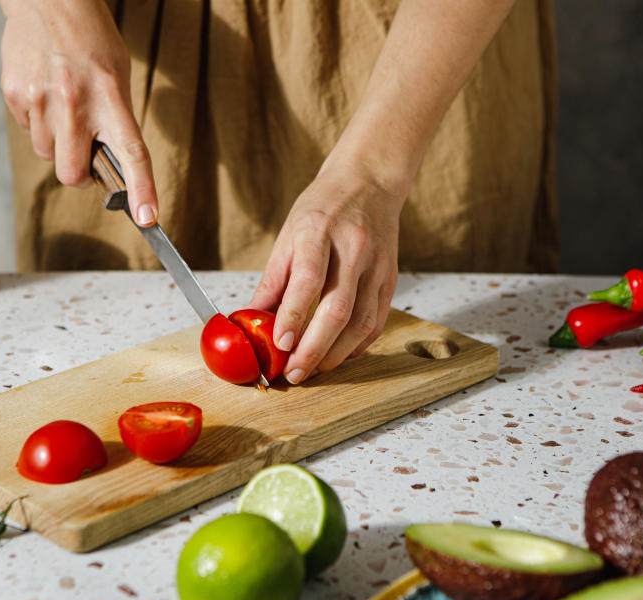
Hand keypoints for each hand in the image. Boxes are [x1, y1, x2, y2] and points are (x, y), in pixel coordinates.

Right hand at [0, 0, 157, 224]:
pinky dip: (37, 123)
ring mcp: (40, 100)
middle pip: (72, 173)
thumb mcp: (117, 75)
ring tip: (62, 105)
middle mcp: (74, 102)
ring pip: (46, 154)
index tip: (148, 217)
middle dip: (78, 174)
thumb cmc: (90, 41)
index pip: (131, 152)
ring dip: (56, 143)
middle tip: (84, 154)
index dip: (141, 189)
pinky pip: (27, 131)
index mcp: (110, 96)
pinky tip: (44, 93)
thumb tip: (110, 167)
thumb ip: (115, 120)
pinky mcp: (15, 95)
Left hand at [249, 162, 403, 383]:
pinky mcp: (391, 278)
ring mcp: (377, 265)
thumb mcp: (288, 234)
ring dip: (336, 354)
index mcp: (320, 230)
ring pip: (361, 322)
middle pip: (338, 308)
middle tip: (293, 373)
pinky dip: (356, 345)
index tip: (280, 344)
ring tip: (312, 369)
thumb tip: (251, 320)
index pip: (308, 279)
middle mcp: (353, 248)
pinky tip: (338, 355)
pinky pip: (376, 321)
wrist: (368, 182)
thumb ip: (273, 280)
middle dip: (314, 348)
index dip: (294, 315)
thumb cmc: (323, 207)